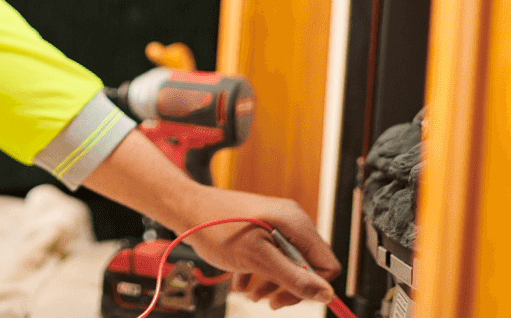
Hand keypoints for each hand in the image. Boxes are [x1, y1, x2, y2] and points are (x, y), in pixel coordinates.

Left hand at [177, 188, 340, 309]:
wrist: (184, 208)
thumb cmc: (216, 228)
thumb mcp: (257, 258)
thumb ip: (293, 277)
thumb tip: (326, 294)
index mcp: (296, 224)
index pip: (326, 264)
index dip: (312, 287)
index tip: (286, 299)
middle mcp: (290, 220)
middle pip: (307, 264)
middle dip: (288, 286)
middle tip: (269, 302)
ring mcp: (274, 222)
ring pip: (286, 262)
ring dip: (272, 282)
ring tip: (251, 295)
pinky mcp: (259, 228)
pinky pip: (269, 255)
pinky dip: (258, 271)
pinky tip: (240, 282)